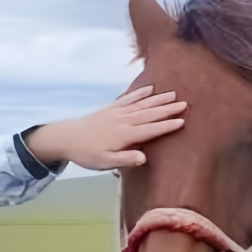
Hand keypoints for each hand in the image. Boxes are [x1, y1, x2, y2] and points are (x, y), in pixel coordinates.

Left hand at [23, 85, 184, 169]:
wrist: (66, 138)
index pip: (151, 129)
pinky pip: (129, 99)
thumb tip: (144, 158)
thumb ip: (125, 159)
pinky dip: (140, 93)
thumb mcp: (105, 162)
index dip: (167, 126)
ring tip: (173, 94)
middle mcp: (123, 121)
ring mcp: (117, 113)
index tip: (183, 121)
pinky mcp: (110, 109)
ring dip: (158, 99)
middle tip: (185, 103)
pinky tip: (150, 89)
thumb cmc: (86, 153)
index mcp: (125, 135)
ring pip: (142, 104)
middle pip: (150, 114)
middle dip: (168, 109)